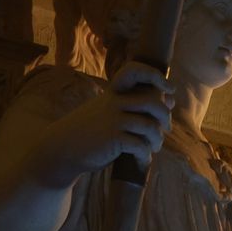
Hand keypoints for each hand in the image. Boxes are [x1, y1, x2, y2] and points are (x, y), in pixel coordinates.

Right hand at [45, 61, 172, 178]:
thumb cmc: (90, 130)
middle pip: (153, 102)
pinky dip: (145, 155)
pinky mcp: (113, 139)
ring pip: (150, 127)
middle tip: (165, 128)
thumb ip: (134, 104)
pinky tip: (142, 159)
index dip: (156, 76)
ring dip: (157, 140)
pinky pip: (141, 146)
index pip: (134, 71)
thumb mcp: (108, 111)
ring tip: (153, 147)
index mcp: (113, 93)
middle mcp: (114, 103)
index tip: (169, 89)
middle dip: (165, 117)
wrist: (62, 148)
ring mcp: (113, 120)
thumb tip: (169, 100)